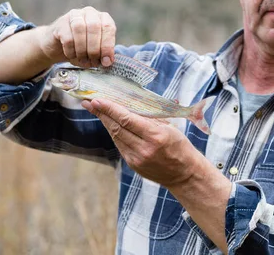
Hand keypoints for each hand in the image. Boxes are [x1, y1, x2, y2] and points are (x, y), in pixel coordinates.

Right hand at [39, 6, 115, 67]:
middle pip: (94, 26)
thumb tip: (107, 61)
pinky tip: (71, 55)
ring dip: (82, 49)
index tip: (106, 61)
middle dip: (95, 48)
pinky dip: (71, 50)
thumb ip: (103, 54)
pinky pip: (67, 37)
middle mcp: (90, 13)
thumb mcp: (96, 51)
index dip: (108, 45)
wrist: (58, 47)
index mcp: (103, 18)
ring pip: (80, 29)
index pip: (108, 27)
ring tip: (82, 59)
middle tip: (93, 61)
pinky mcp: (61, 23)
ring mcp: (74, 15)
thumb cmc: (81, 48)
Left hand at [82, 98, 204, 188]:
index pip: (127, 119)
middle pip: (117, 127)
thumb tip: (130, 103)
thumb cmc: (180, 146)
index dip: (110, 109)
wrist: (184, 174)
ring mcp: (136, 159)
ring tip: (95, 109)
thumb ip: (150, 117)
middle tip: (89, 101)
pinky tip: (109, 123)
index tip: (97, 100)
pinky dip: (114, 132)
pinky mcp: (133, 164)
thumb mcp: (169, 127)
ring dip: (105, 122)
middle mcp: (144, 149)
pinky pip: (120, 145)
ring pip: (115, 136)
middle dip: (101, 113)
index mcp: (156, 136)